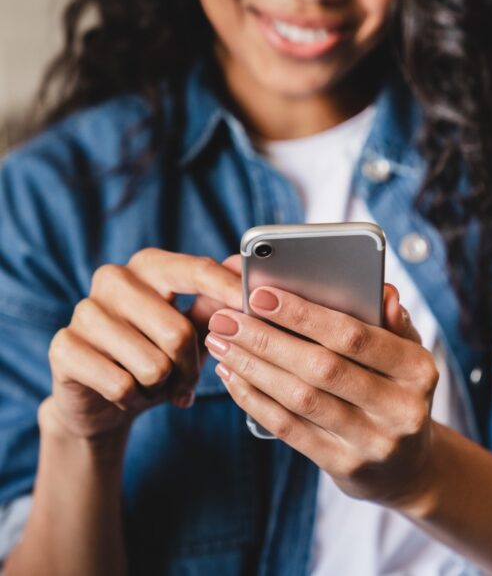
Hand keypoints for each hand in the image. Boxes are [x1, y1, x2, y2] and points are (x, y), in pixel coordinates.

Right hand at [46, 248, 241, 439]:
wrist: (102, 398)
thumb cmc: (155, 355)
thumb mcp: (191, 329)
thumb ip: (215, 302)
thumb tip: (243, 269)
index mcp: (150, 266)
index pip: (197, 270)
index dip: (228, 290)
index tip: (253, 305)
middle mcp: (114, 278)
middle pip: (178, 332)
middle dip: (190, 368)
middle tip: (185, 381)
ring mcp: (84, 310)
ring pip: (152, 365)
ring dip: (161, 387)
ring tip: (153, 384)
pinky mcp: (64, 346)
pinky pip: (121, 385)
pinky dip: (133, 400)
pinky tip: (127, 394)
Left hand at [205, 283, 438, 508]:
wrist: (408, 466)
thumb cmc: (398, 391)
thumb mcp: (408, 355)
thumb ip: (393, 322)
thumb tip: (382, 292)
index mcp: (418, 370)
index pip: (355, 336)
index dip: (304, 315)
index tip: (260, 295)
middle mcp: (400, 409)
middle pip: (321, 368)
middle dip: (266, 339)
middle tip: (226, 319)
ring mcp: (372, 442)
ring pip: (300, 399)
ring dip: (253, 367)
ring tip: (221, 344)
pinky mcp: (344, 466)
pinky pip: (290, 429)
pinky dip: (255, 400)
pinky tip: (233, 377)